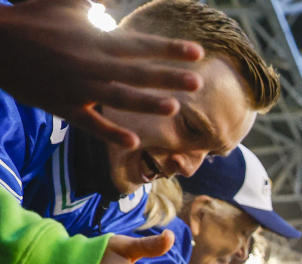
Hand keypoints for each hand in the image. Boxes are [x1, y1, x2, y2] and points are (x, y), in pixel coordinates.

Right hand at [0, 0, 202, 148]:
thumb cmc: (31, 18)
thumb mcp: (65, 3)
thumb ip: (96, 2)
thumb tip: (115, 0)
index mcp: (96, 40)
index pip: (141, 45)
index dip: (170, 49)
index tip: (199, 53)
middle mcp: (91, 64)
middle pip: (137, 73)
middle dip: (168, 77)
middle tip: (198, 82)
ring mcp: (78, 87)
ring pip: (119, 98)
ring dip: (147, 104)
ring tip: (173, 108)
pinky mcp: (63, 106)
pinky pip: (90, 123)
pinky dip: (111, 133)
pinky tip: (134, 142)